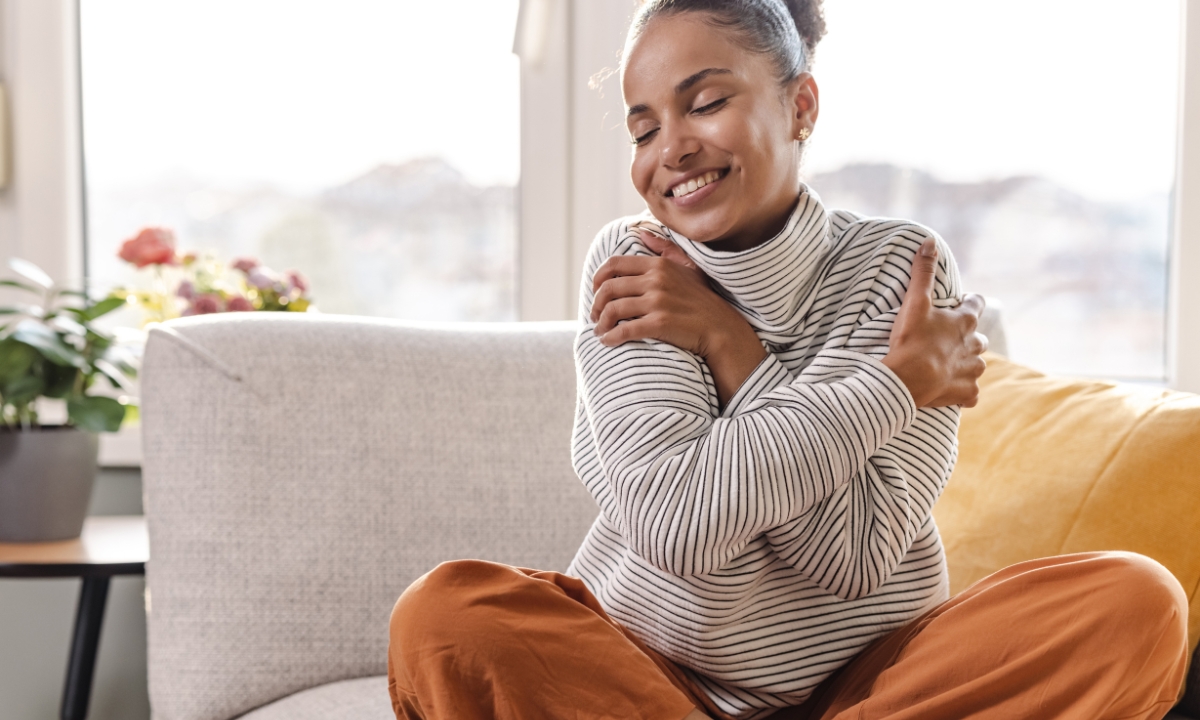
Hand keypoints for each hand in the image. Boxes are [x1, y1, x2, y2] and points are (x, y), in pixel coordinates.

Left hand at [591, 229, 766, 404]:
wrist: (721, 328)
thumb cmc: (703, 300)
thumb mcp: (687, 267)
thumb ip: (664, 249)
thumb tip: (641, 232)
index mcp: (658, 265)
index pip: (614, 265)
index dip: (598, 279)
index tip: (595, 292)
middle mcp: (656, 280)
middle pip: (609, 289)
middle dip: (595, 304)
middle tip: (595, 316)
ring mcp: (658, 301)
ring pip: (613, 309)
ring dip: (600, 323)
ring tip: (599, 330)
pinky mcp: (659, 323)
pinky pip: (625, 330)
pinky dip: (611, 337)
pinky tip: (608, 341)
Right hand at [881, 239, 987, 407]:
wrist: (908, 380)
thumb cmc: (912, 340)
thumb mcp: (915, 302)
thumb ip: (923, 272)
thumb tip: (930, 241)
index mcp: (965, 322)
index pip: (977, 304)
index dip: (969, 303)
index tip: (958, 304)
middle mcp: (975, 345)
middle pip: (978, 337)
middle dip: (966, 337)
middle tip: (944, 338)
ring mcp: (972, 371)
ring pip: (976, 365)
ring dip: (966, 364)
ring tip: (945, 365)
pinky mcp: (966, 393)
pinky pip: (971, 394)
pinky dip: (963, 392)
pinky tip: (951, 390)